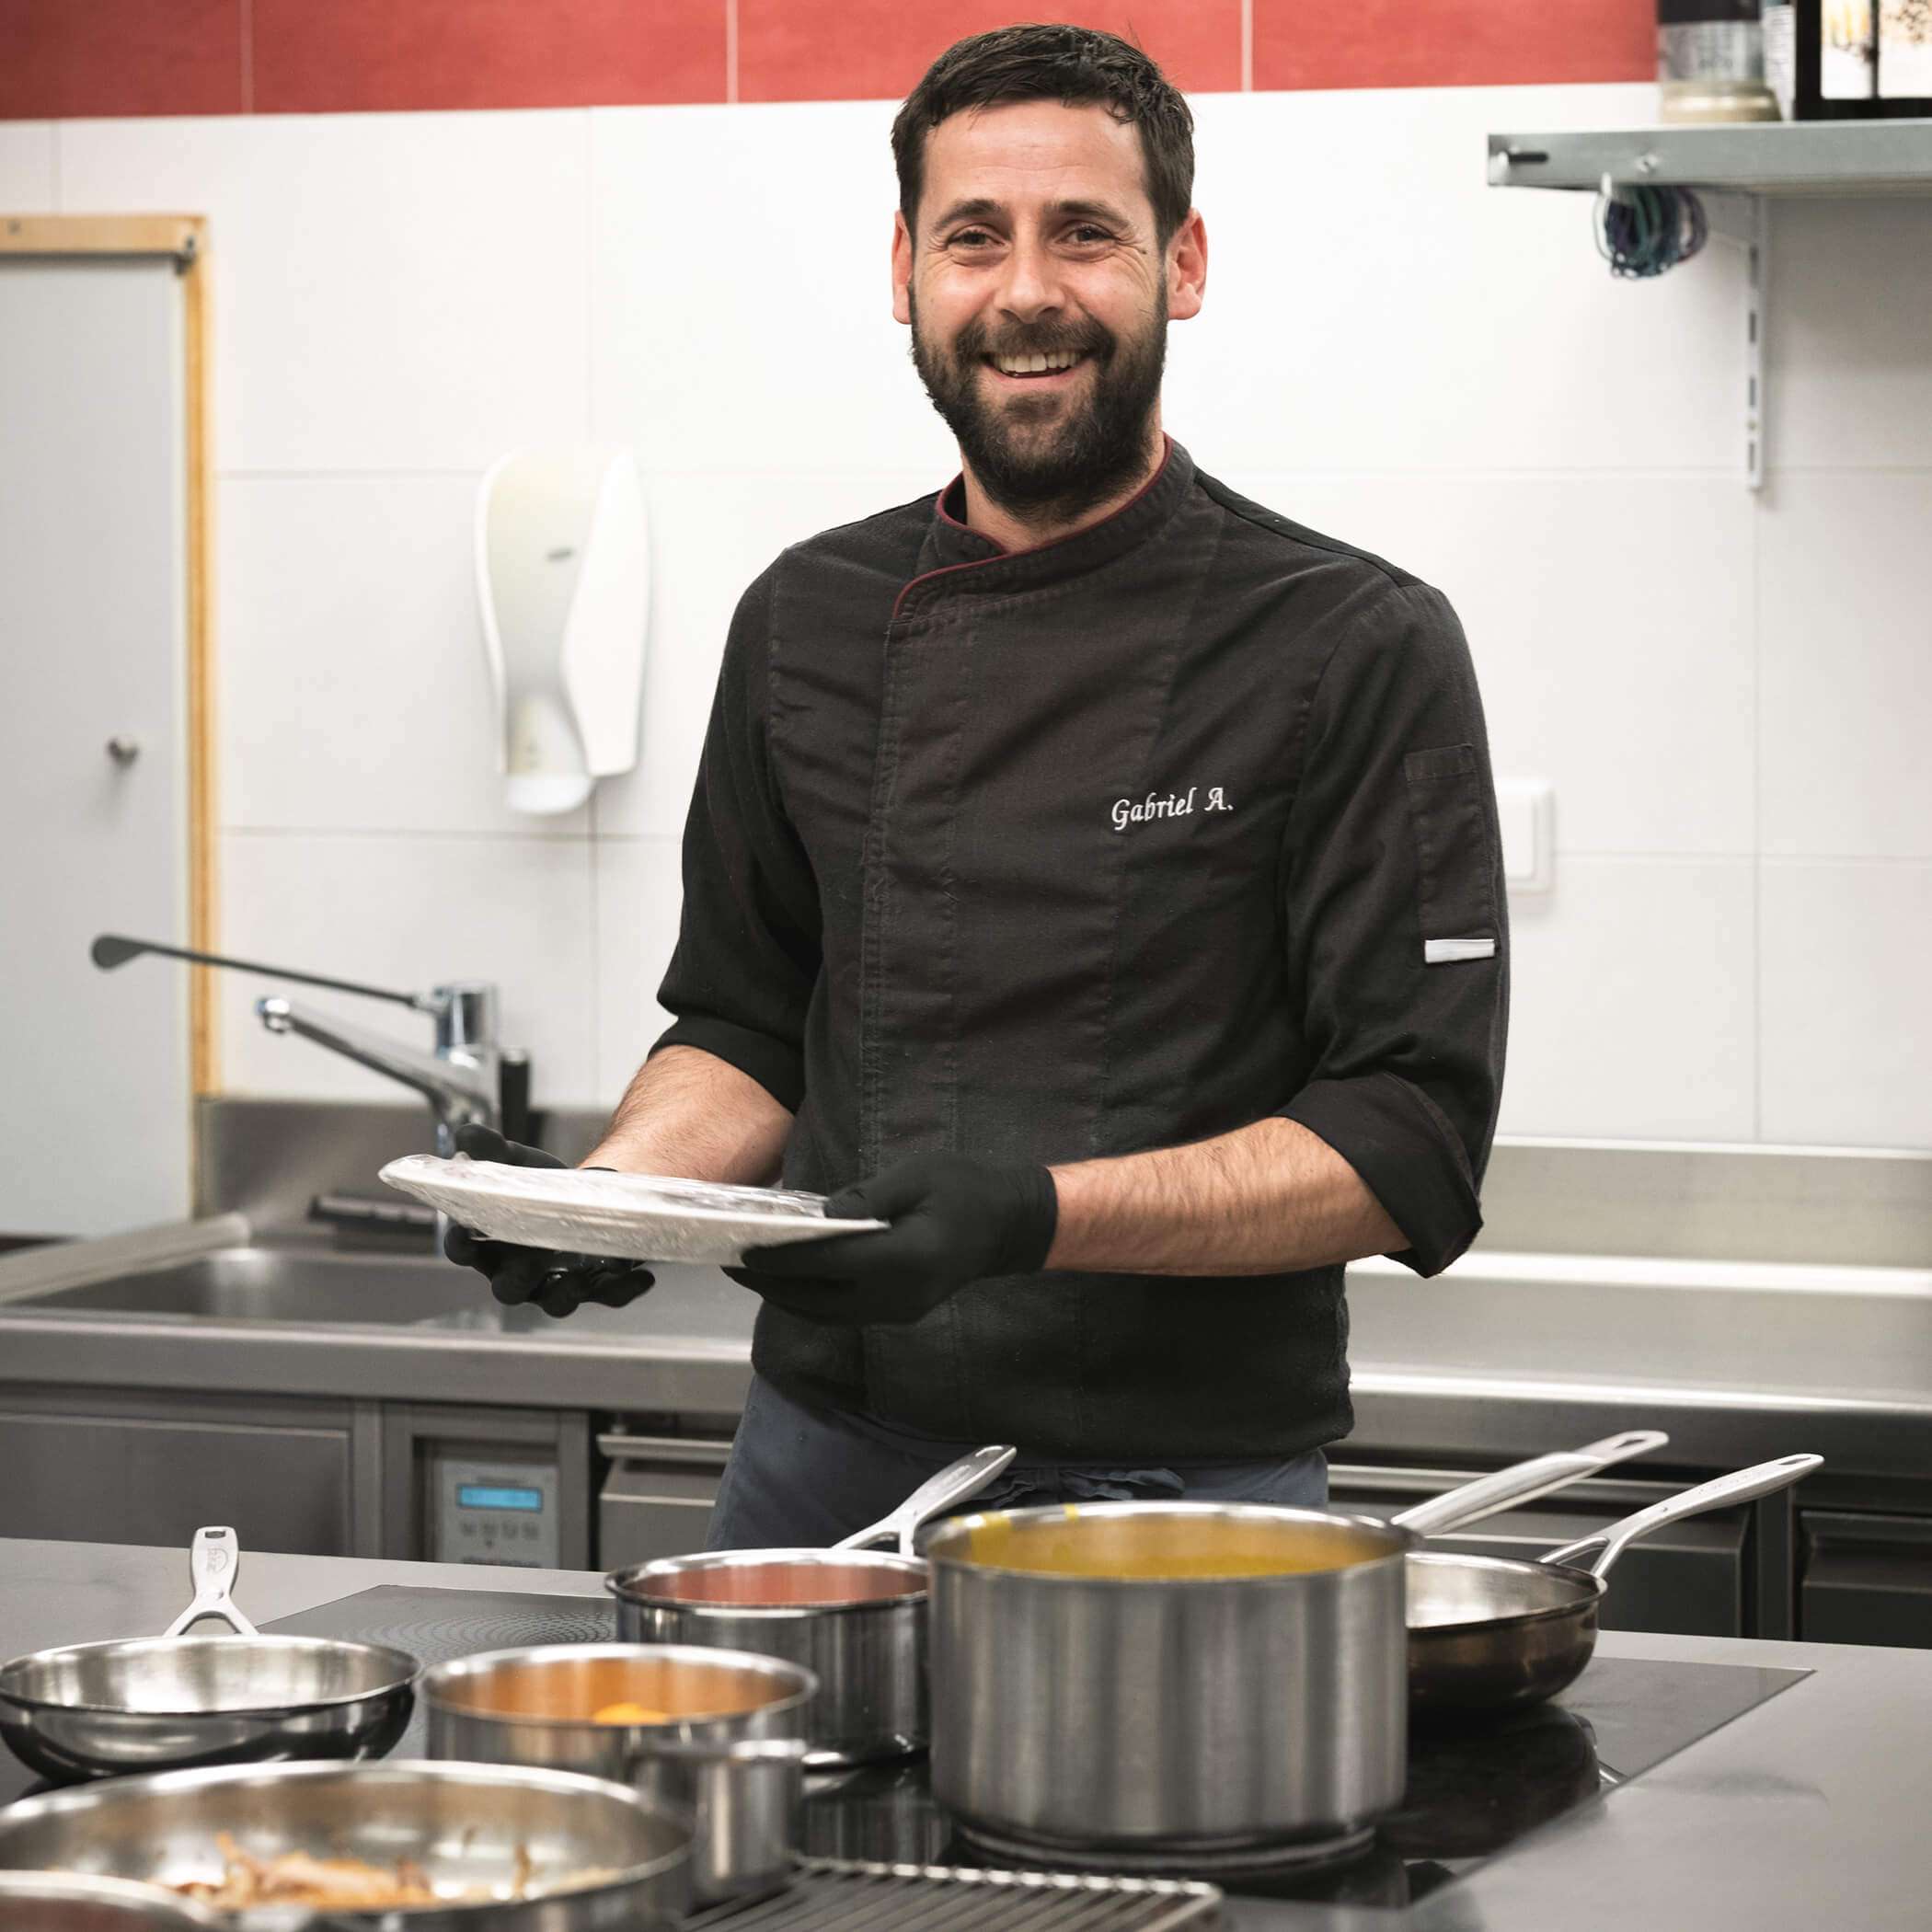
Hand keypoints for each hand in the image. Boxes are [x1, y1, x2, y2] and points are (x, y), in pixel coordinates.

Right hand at [442, 1122, 654, 1318]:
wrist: (587, 1196)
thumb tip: (466, 1135)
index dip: (461, 1247)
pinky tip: (642, 1275)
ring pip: (557, 1302)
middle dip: (519, 1278)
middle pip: (510, 1289)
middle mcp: (520, 1273)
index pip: (465, 1252)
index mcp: (491, 1247)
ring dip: (568, 1293)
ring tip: (583, 1278)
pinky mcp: (595, 1286)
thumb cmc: (540, 1189)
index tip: (463, 1234)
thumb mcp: (518, 1164)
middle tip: (531, 1263)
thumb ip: (492, 1151)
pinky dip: (624, 1288)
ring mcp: (557, 1284)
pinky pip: (607, 1295)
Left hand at [729, 1153, 1056, 1325]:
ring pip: (825, 1314)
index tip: (740, 1251)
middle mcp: (896, 1296)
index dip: (778, 1261)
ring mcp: (898, 1311)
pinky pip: (842, 1313)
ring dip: (786, 1296)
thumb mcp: (917, 1176)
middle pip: (816, 1300)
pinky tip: (793, 1277)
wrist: (1011, 1225)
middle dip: (769, 1285)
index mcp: (903, 1259)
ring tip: (752, 1272)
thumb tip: (817, 1219)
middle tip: (730, 1264)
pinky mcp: (898, 1314)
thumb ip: (866, 1199)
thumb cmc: (966, 1189)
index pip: (824, 1266)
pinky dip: (810, 1298)